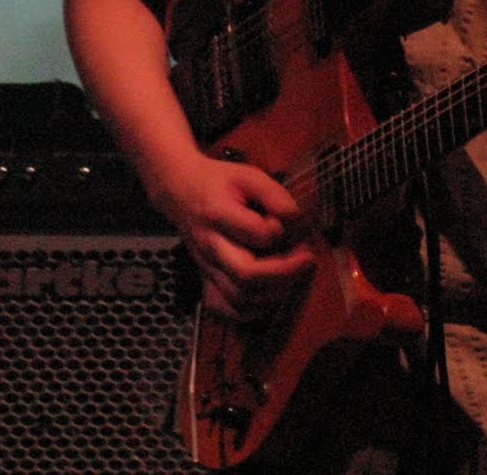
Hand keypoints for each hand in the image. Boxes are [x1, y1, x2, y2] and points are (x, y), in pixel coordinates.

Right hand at [153, 153, 316, 320]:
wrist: (180, 191)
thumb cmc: (219, 182)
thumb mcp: (248, 175)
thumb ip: (275, 195)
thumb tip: (296, 221)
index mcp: (218, 214)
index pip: (258, 234)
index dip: (280, 231)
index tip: (288, 223)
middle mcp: (210, 245)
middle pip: (247, 276)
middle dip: (285, 273)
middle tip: (306, 259)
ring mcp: (206, 267)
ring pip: (240, 299)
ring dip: (274, 293)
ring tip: (292, 275)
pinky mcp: (205, 279)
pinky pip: (225, 310)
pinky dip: (250, 312)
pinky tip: (268, 296)